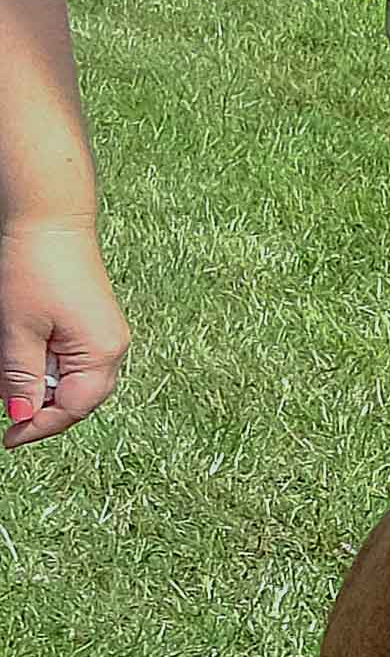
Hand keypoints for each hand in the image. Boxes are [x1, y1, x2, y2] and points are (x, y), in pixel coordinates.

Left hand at [0, 216, 125, 440]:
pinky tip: (21, 351)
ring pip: (70, 379)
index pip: (72, 409)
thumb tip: (20, 414)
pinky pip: (70, 358)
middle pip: (77, 398)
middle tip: (5, 409)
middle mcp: (111, 346)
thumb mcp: (17, 330)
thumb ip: (20, 377)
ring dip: (38, 384)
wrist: (48, 219)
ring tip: (9, 371)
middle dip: (40, 408)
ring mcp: (103, 333)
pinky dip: (43, 364)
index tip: (7, 437)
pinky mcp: (89, 321)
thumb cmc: (35, 265)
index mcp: (101, 352)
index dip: (37, 426)